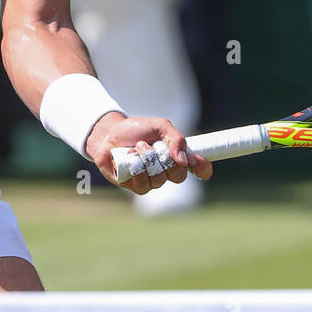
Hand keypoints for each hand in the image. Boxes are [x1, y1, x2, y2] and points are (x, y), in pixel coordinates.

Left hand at [85, 112, 211, 193]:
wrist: (109, 134)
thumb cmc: (136, 130)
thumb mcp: (159, 126)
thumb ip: (175, 138)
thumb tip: (183, 159)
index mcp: (177, 157)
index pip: (199, 169)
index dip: (203, 168)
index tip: (199, 162)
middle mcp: (167, 172)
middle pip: (179, 176)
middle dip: (167, 160)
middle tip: (155, 146)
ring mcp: (152, 181)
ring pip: (160, 179)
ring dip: (147, 159)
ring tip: (137, 147)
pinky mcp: (135, 186)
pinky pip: (143, 184)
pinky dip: (136, 168)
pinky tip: (129, 157)